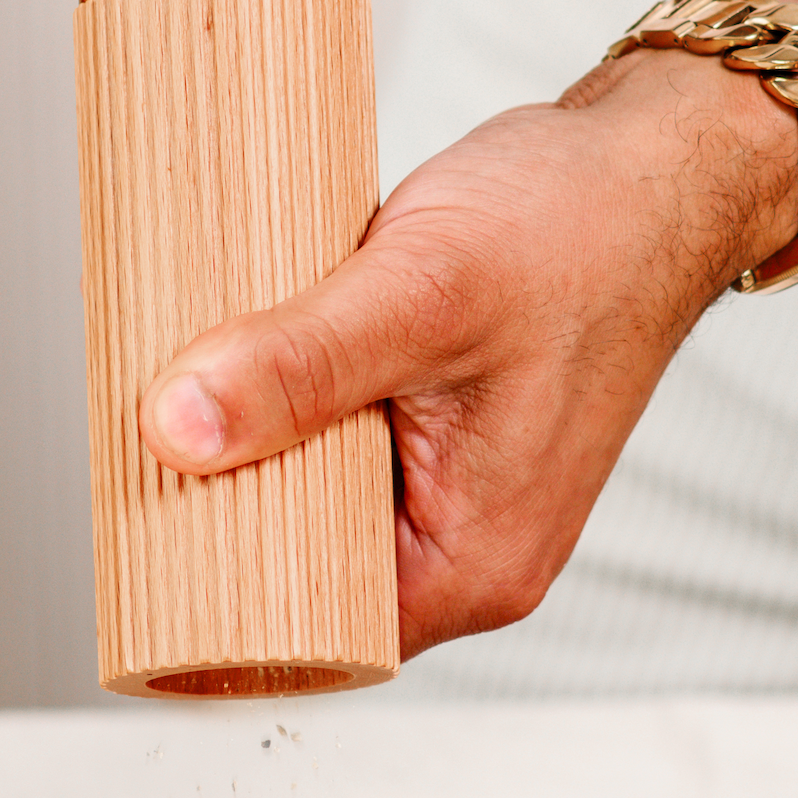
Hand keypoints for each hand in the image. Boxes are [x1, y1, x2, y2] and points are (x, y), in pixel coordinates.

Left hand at [137, 55, 797, 653]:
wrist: (656, 163)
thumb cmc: (581, 230)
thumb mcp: (419, 293)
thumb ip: (296, 365)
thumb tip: (177, 429)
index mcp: (474, 565)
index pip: (304, 635)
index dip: (212, 588)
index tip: (140, 521)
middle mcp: (471, 546)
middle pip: (298, 569)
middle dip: (222, 504)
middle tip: (151, 428)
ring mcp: (459, 490)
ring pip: (312, 500)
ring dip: (256, 444)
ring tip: (197, 380)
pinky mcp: (443, 432)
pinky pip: (339, 446)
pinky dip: (293, 405)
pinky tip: (256, 353)